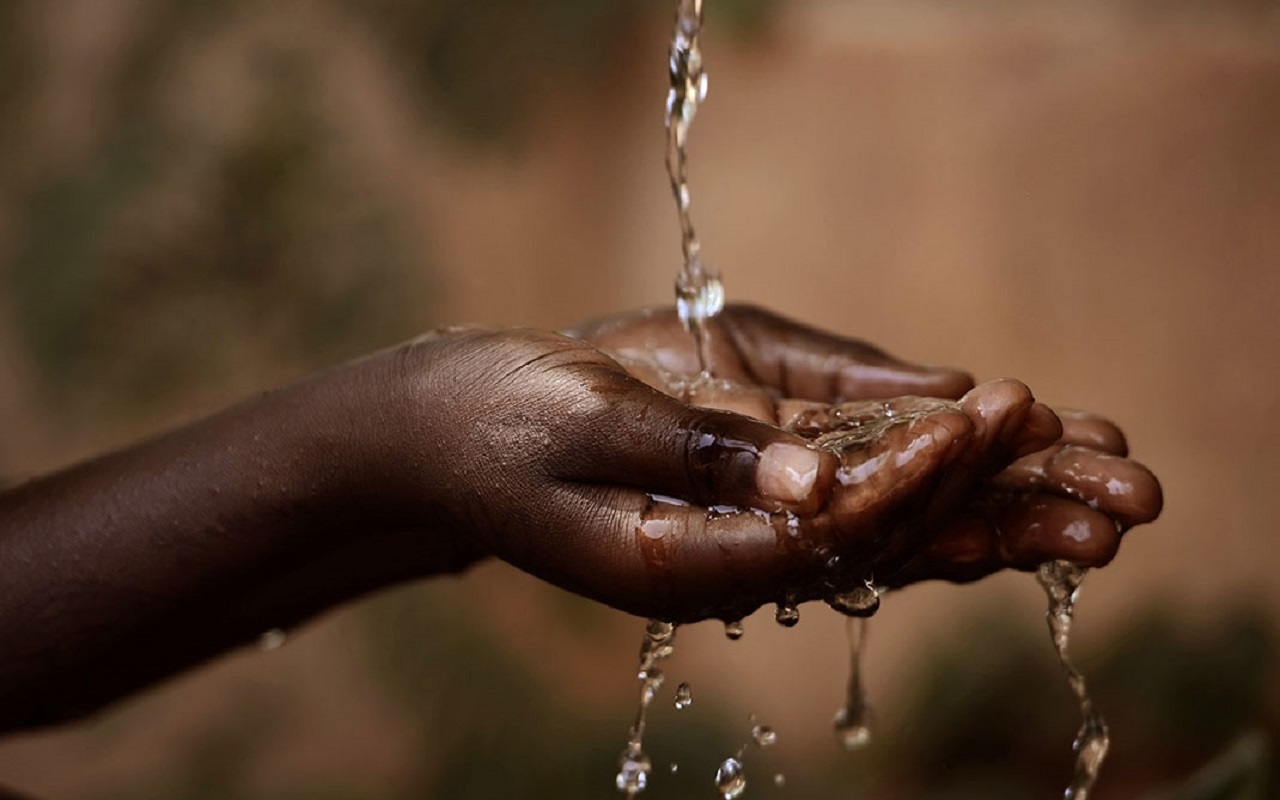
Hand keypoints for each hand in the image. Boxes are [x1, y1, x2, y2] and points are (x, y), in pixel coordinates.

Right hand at [401, 305, 1159, 621]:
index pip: (823, 537)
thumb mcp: (581, 426)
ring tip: (1087, 456)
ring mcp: (737, 535)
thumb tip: (817, 484)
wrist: (450, 432)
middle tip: (1106, 470)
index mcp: (677, 566)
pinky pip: (849, 490)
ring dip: (985, 490)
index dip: (910, 484)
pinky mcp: (743, 498)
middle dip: (993, 504)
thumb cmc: (496, 422)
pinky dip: (924, 463)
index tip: (984, 421)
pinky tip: (991, 437)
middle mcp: (724, 564)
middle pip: (880, 544)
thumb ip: (694, 453)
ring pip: (879, 521)